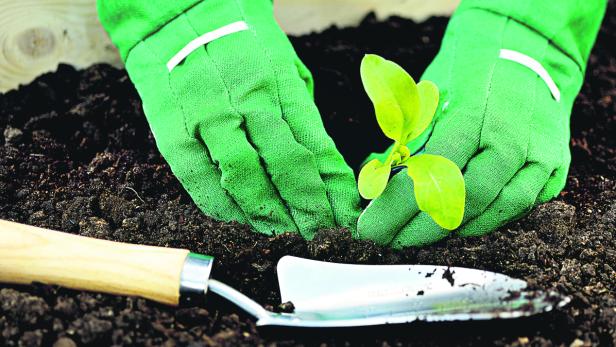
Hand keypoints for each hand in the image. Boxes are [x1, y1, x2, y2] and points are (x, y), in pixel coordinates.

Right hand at [98, 0, 359, 236]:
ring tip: (287, 232)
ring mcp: (207, 118)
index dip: (333, 188)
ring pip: (245, 181)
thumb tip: (322, 167)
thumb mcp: (284, 65)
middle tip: (320, 234)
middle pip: (286, 168)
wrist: (177, 15)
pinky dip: (226, 208)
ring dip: (270, 215)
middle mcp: (246, 101)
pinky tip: (243, 220)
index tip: (345, 215)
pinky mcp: (174, 133)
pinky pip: (202, 182)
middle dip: (308, 209)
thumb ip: (300, 114)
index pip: (315, 147)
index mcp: (279, 83)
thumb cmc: (240, 42)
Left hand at [357, 6, 588, 246]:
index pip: (429, 175)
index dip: (397, 208)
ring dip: (454, 231)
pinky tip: (461, 226)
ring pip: (496, 210)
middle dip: (421, 229)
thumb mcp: (431, 97)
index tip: (371, 229)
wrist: (527, 52)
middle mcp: (509, 138)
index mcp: (471, 116)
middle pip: (464, 201)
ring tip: (420, 235)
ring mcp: (538, 154)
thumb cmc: (467, 74)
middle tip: (391, 240)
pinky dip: (488, 221)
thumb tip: (377, 183)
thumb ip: (409, 142)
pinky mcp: (555, 166)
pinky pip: (521, 207)